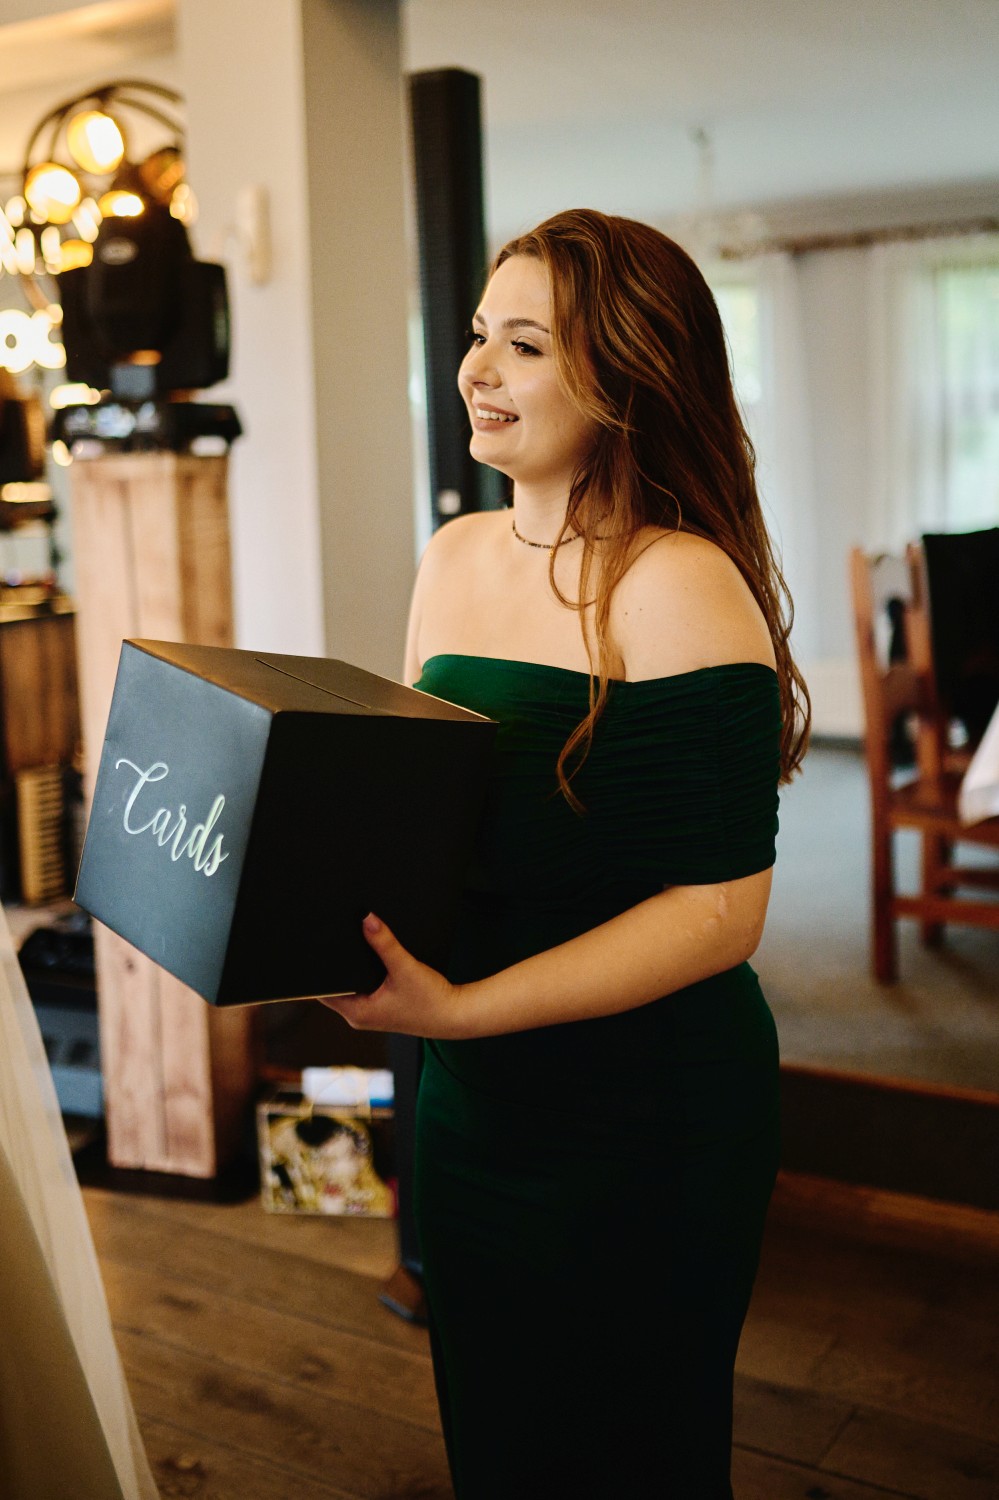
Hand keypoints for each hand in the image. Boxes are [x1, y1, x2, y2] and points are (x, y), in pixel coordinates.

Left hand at [318, 914, 467, 1037]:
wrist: (454, 1015)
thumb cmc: (431, 1000)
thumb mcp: (405, 967)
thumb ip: (385, 943)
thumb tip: (367, 919)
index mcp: (357, 1013)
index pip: (322, 992)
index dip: (316, 972)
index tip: (314, 950)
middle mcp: (359, 1016)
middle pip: (334, 987)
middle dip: (335, 966)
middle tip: (332, 940)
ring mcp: (369, 1013)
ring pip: (349, 987)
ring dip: (350, 969)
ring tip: (351, 947)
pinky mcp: (381, 1007)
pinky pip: (362, 989)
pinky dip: (363, 974)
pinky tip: (369, 960)